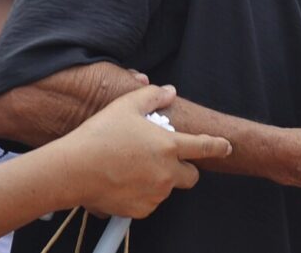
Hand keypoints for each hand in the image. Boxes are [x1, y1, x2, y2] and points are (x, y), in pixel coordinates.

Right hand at [64, 85, 231, 218]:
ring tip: (131, 167)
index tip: (226, 147)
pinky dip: (142, 194)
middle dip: (183, 168)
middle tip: (162, 160)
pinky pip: (149, 202)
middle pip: (192, 176)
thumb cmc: (99, 135)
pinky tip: (123, 181)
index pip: (204, 147)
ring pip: (167, 189)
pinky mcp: (142, 210)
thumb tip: (169, 91)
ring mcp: (155, 194)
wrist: (74, 170)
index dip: (218, 146)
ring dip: (158, 180)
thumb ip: (152, 96)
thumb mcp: (125, 106)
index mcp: (169, 146)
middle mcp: (167, 173)